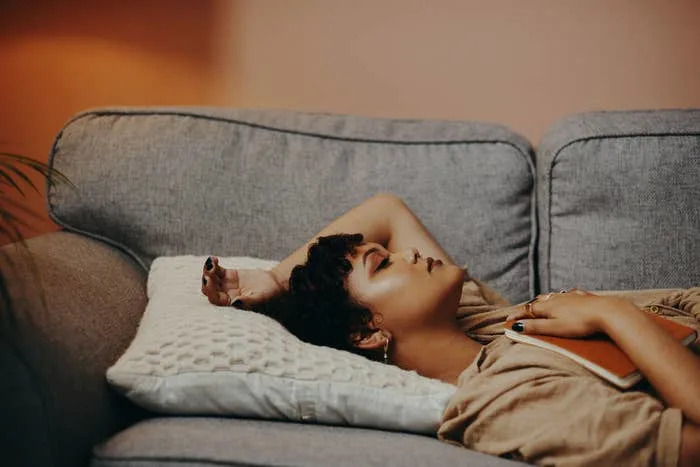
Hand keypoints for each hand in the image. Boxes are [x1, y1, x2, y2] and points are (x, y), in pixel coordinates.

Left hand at [201, 256, 283, 308]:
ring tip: (211, 262)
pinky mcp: (229, 275)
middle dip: (206, 280)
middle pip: (209, 289)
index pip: (215, 299)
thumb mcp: (259, 299)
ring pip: (211, 278)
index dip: (210, 290)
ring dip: (208, 270)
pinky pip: (217, 270)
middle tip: (209, 270)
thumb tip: (234, 303)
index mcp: (231, 303)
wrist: (274, 285)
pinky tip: (214, 259)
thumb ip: (247, 302)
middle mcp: (225, 295)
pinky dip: (213, 264)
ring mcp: (226, 284)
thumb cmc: (269, 295)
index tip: (208, 280)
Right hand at [506, 289, 624, 337]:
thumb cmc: (581, 323)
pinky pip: (569, 294)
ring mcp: (571, 296)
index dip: (517, 315)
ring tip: (539, 304)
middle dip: (528, 307)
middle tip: (522, 313)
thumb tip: (516, 326)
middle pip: (538, 301)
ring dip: (543, 301)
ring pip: (552, 296)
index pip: (527, 310)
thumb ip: (535, 327)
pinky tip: (566, 296)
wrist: (607, 312)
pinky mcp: (584, 296)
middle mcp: (557, 298)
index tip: (508, 320)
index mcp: (548, 307)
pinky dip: (562, 297)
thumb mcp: (555, 328)